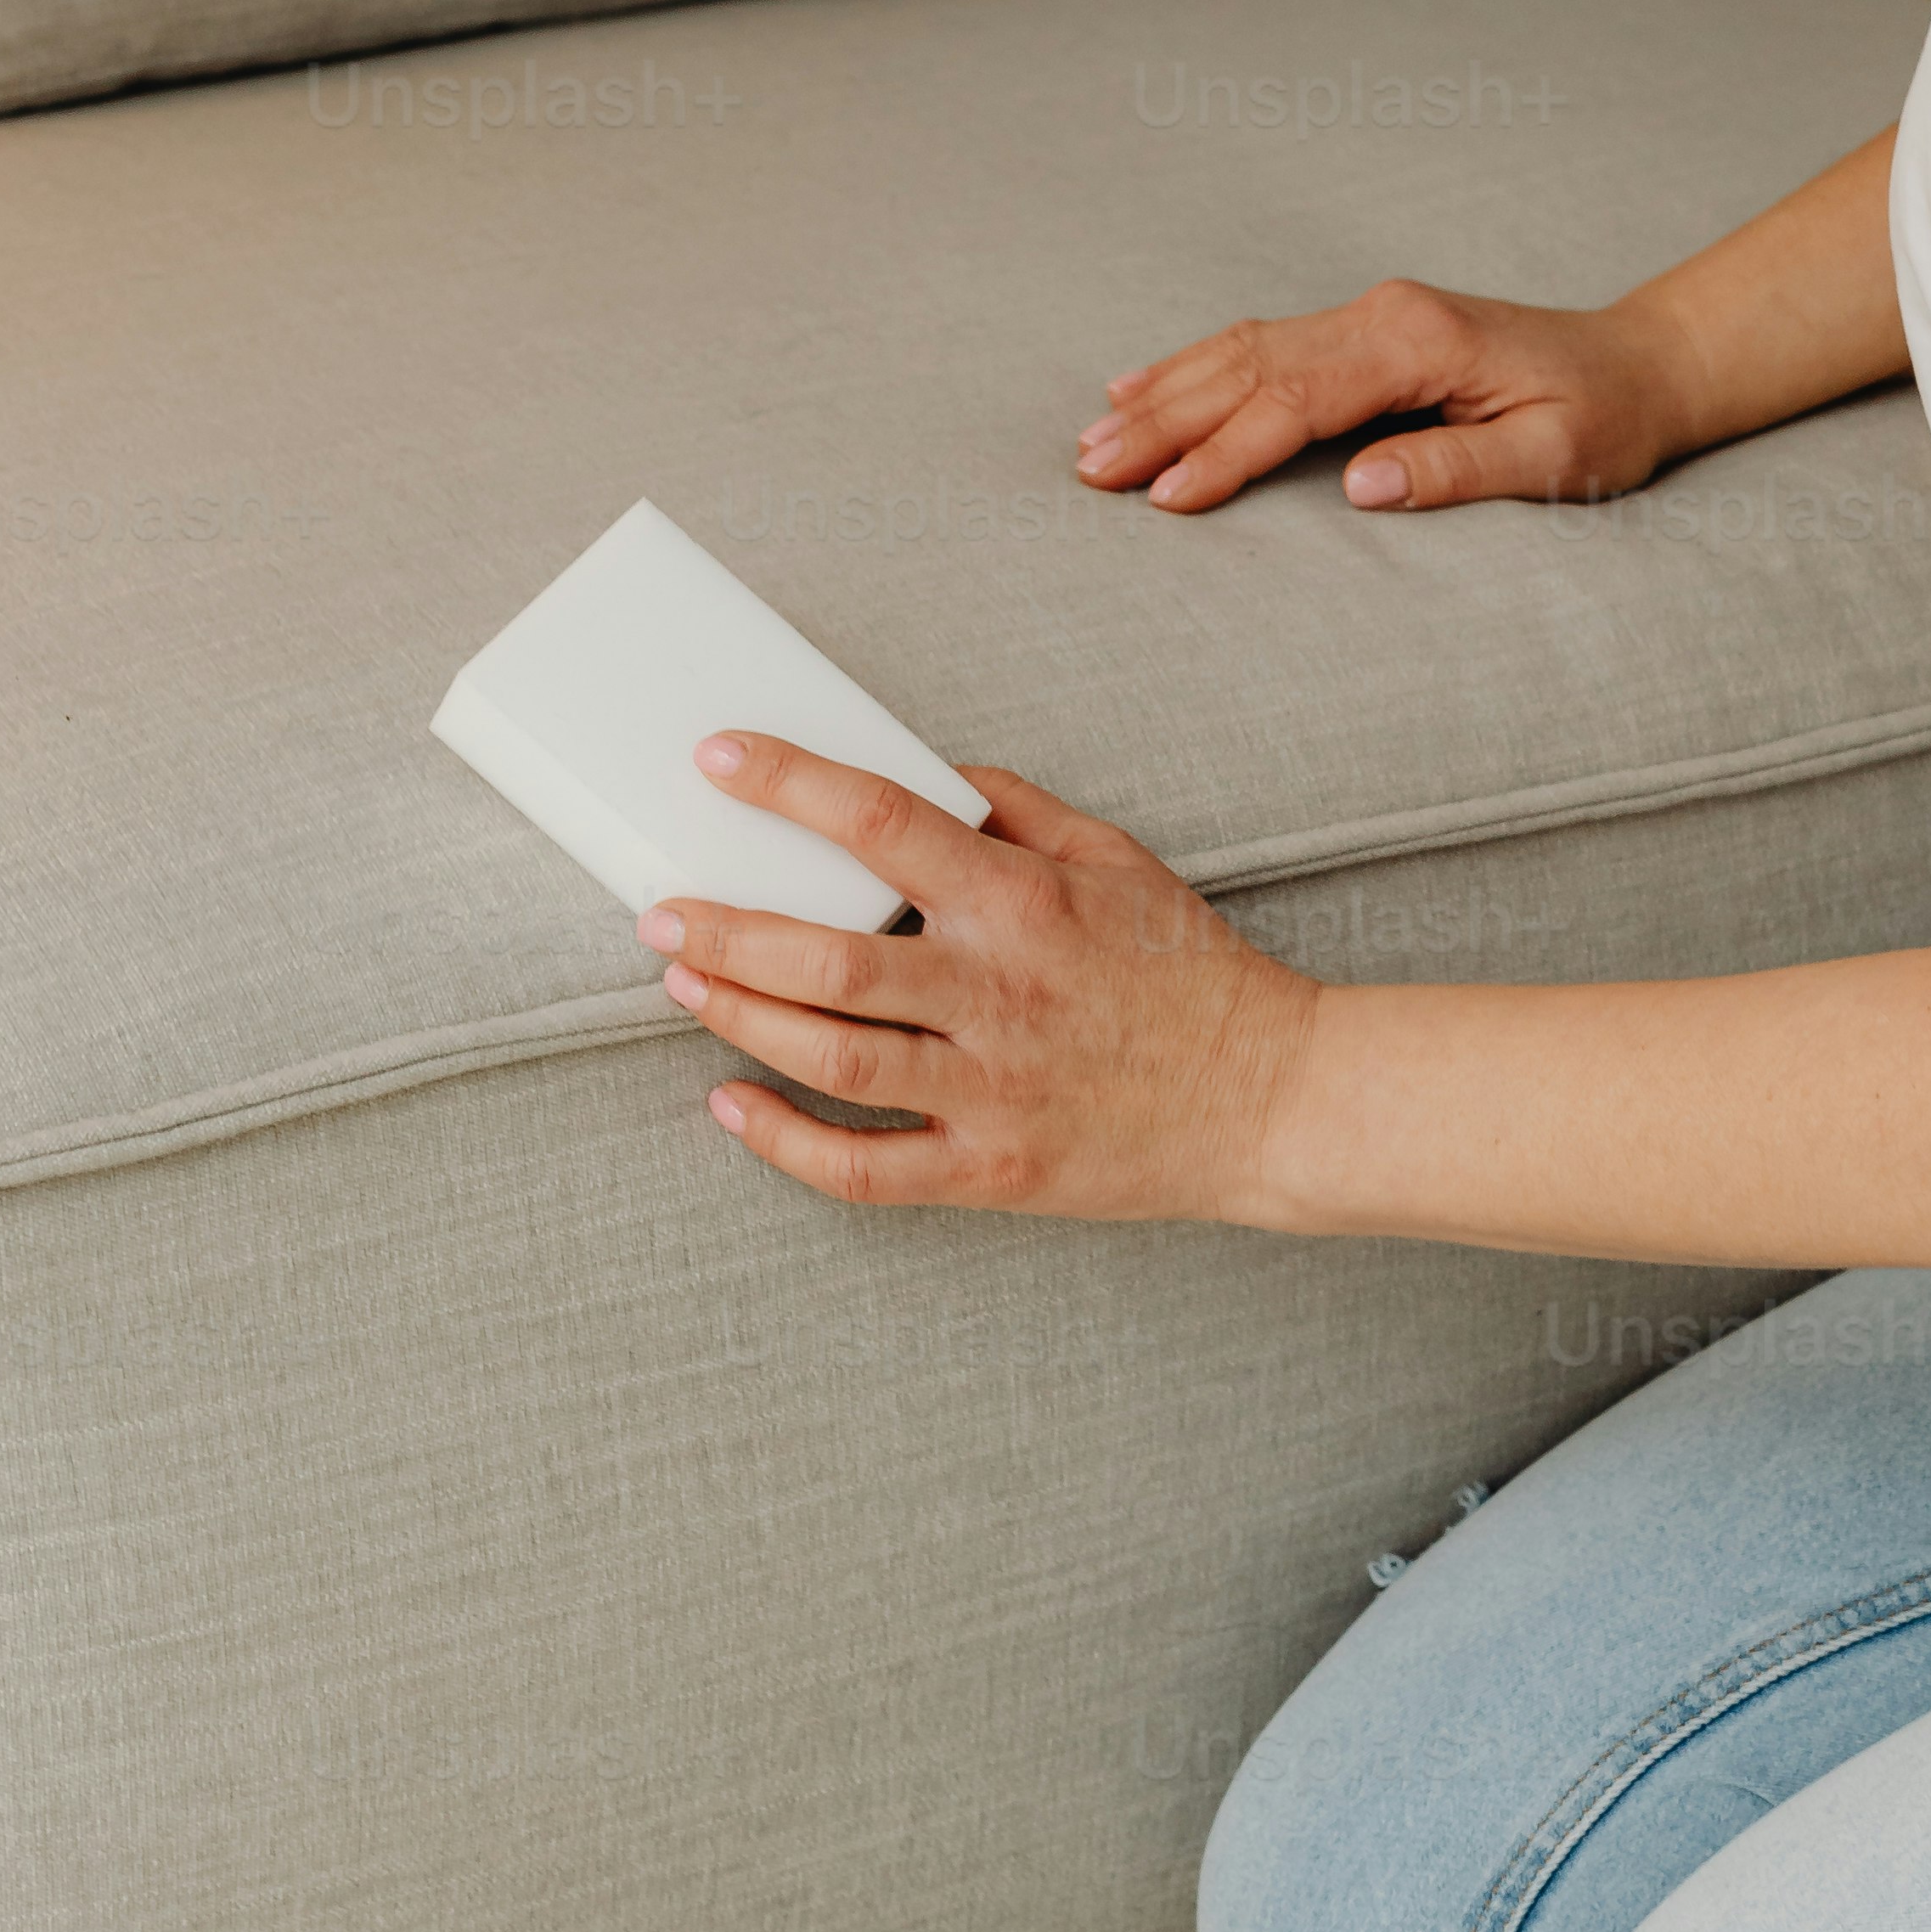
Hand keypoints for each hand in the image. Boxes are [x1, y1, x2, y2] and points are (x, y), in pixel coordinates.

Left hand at [640, 739, 1318, 1222]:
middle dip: (727, 928)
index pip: (884, 822)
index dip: (790, 785)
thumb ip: (1018, 810)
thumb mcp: (1117, 858)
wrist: (1271, 1100)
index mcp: (1025, 903)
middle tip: (659, 906)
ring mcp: (991, 1090)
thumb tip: (929, 772)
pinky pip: (864, 1170)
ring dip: (738, 1016)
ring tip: (680, 979)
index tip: (719, 761)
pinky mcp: (991, 1170)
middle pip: (830, 958)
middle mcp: (998, 993)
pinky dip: (784, 1144)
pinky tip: (732, 1106)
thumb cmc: (1188, 971)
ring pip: (831, 1058)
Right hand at [1076, 276, 1680, 517]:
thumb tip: (1360, 490)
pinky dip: (1196, 368)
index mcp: (1419, 342)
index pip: (1298, 399)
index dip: (1228, 450)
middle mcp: (1383, 315)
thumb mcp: (1554, 457)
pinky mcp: (1366, 330)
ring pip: (1243, 348)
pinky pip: (1262, 344)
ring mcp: (1370, 315)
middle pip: (1248, 365)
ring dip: (1166, 392)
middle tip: (1091, 468)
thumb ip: (1458, 469)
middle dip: (1165, 419)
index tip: (1168, 498)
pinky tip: (1145, 386)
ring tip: (1094, 437)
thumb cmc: (1605, 417)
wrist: (1640, 364)